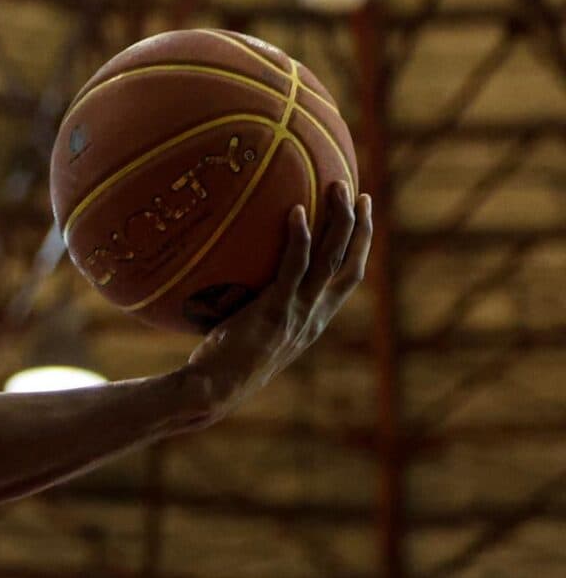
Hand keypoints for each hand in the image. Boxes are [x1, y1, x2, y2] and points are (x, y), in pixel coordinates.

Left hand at [179, 184, 371, 424]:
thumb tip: (239, 272)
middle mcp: (314, 316)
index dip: (360, 248)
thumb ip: (261, 305)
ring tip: (338, 187)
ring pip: (330, 260)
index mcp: (314, 320)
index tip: (363, 218)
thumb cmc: (224, 362)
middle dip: (360, 228)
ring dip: (338, 221)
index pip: (348, 278)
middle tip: (359, 192)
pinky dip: (297, 237)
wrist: (214, 390)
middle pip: (351, 264)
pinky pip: (292, 267)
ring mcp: (297, 313)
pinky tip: (294, 209)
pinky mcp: (274, 310)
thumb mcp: (254, 331)